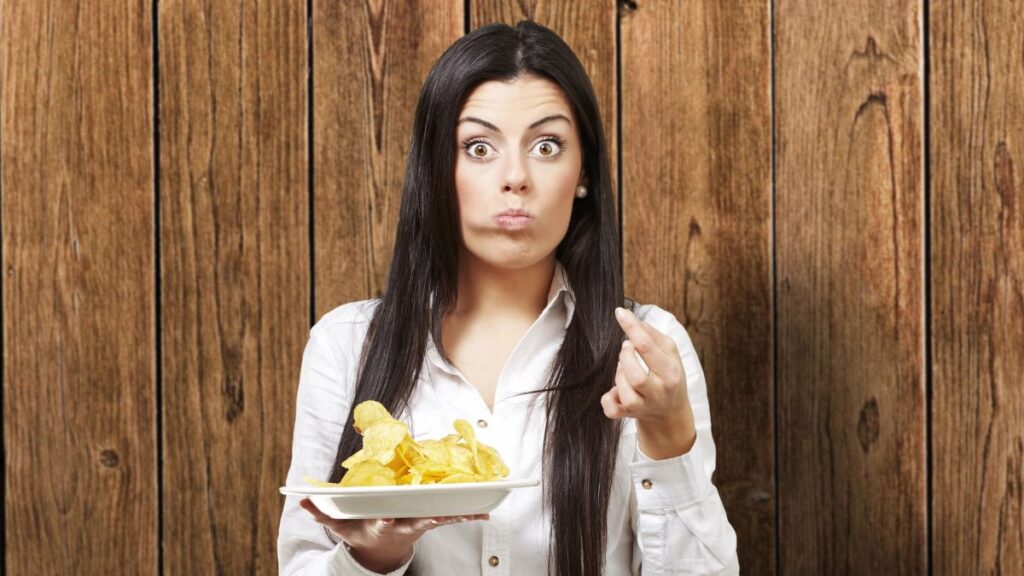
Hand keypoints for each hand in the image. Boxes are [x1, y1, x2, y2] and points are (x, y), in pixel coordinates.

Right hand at [299, 497, 487, 571]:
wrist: (380, 550)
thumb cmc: (360, 531)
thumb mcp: (340, 526)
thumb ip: (322, 513)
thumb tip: (300, 500)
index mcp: (382, 523)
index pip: (384, 521)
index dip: (387, 519)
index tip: (388, 517)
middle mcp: (404, 524)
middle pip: (419, 518)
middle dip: (432, 514)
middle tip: (445, 510)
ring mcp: (419, 523)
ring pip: (441, 517)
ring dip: (459, 514)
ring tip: (480, 510)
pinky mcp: (431, 521)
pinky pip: (451, 517)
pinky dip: (467, 514)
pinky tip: (486, 511)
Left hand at [602, 306, 696, 458]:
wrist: (670, 413)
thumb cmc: (668, 376)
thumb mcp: (670, 353)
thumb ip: (652, 334)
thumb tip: (632, 319)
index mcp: (670, 372)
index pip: (646, 346)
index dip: (631, 327)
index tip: (619, 312)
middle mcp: (658, 392)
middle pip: (632, 370)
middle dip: (625, 355)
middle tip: (628, 351)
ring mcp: (642, 406)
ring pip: (621, 387)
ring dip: (619, 373)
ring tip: (628, 370)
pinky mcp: (627, 415)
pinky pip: (610, 407)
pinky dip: (608, 398)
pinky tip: (617, 391)